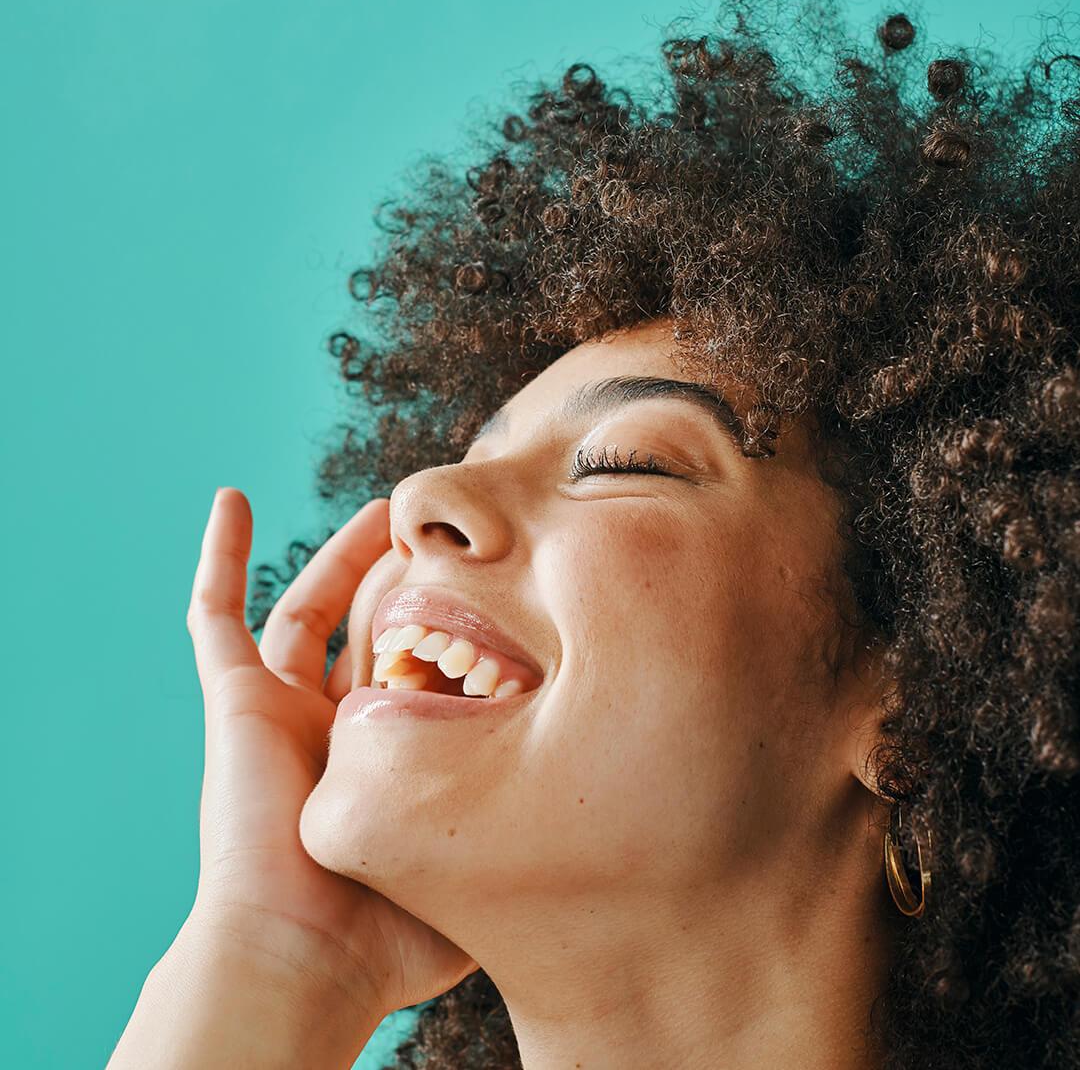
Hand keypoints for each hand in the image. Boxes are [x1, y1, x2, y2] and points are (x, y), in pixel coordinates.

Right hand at [184, 487, 478, 1020]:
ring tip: (382, 506)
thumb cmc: (390, 931)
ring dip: (342, 555)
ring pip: (310, 607)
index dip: (451, 627)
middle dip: (404, 577)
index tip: (495, 589)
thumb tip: (588, 815)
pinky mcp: (235, 698)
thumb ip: (521, 826)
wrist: (306, 955)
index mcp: (383, 756)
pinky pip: (213, 614)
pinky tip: (231, 501)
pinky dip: (220, 556)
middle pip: (370, 626)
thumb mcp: (478, 862)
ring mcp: (279, 706)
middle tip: (444, 532)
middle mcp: (330, 725)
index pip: (420, 670)